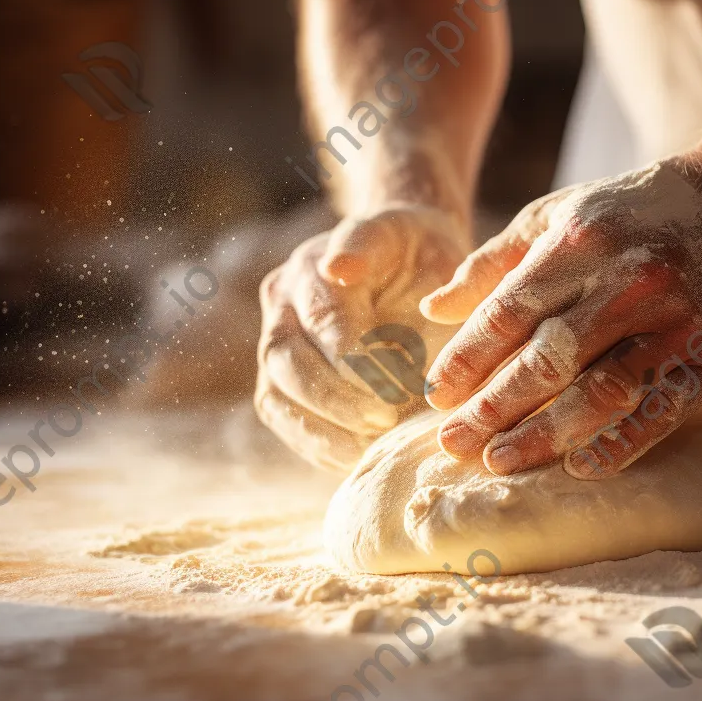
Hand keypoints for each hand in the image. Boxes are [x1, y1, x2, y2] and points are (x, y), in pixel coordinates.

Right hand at [256, 204, 467, 469]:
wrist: (409, 260)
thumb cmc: (424, 256)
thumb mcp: (426, 244)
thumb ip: (392, 261)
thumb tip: (349, 276)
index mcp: (316, 263)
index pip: (323, 315)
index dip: (352, 354)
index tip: (393, 384)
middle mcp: (283, 299)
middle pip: (287, 357)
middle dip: (336, 396)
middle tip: (384, 418)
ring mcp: (275, 338)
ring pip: (276, 392)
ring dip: (323, 426)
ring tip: (371, 444)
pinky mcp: (279, 376)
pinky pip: (283, 416)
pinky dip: (316, 442)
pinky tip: (357, 456)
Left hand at [420, 160, 701, 478]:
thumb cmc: (636, 213)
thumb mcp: (561, 216)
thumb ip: (494, 262)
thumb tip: (432, 307)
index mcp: (581, 242)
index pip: (508, 311)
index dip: (467, 358)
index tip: (435, 394)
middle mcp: (628, 280)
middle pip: (547, 357)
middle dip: (493, 406)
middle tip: (452, 444)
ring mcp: (677, 320)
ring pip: (600, 390)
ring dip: (545, 434)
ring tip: (499, 462)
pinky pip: (662, 409)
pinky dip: (620, 442)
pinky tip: (579, 467)